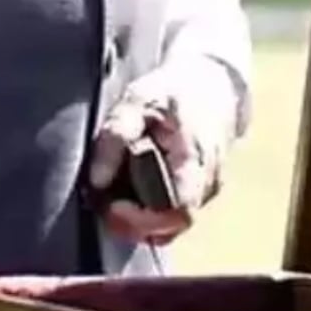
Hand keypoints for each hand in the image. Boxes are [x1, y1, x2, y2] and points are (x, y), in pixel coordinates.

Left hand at [87, 73, 222, 246]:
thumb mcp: (138, 99)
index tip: (115, 205)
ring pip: (174, 226)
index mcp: (195, 157)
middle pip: (174, 225)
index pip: (179, 209)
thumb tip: (98, 180)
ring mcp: (208, 191)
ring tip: (116, 201)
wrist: (213, 84)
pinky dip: (151, 215)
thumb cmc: (173, 91)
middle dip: (136, 225)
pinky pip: (175, 218)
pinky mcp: (201, 195)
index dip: (144, 217)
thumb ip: (116, 136)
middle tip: (107, 207)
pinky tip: (132, 198)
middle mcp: (208, 181)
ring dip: (141, 222)